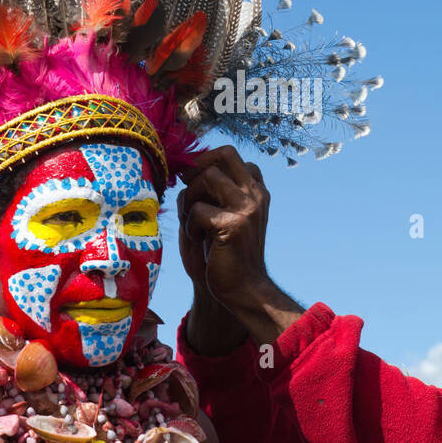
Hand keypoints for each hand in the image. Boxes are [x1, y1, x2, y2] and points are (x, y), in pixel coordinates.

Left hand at [177, 146, 271, 302]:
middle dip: (197, 167)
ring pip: (208, 178)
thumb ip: (212, 192)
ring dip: (191, 198)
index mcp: (256, 190)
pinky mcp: (234, 226)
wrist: (242, 288)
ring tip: (194, 222)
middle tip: (187, 189)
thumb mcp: (224, 214)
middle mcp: (256, 194)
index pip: (231, 155)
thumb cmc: (226, 252)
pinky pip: (198, 210)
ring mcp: (248, 208)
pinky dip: (190, 226)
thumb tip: (185, 170)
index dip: (205, 160)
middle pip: (224, 154)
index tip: (192, 179)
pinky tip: (199, 240)